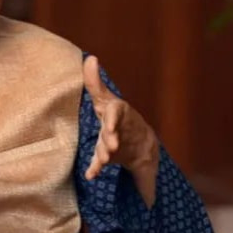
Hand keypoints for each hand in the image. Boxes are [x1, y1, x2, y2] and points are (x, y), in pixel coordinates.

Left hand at [82, 55, 158, 181]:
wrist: (142, 146)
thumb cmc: (114, 115)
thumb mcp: (105, 97)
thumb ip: (95, 80)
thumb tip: (90, 58)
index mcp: (116, 112)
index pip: (114, 111)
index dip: (113, 120)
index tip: (111, 128)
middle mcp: (117, 127)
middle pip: (114, 131)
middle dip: (111, 136)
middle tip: (111, 145)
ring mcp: (116, 141)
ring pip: (110, 146)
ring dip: (105, 152)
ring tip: (103, 159)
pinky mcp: (112, 155)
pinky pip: (102, 161)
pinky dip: (95, 168)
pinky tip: (90, 174)